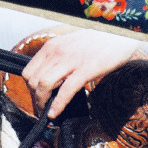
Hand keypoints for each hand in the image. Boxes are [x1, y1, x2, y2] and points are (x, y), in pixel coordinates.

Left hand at [22, 29, 140, 118]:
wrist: (119, 33)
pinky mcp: (86, 69)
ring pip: (44, 85)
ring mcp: (70, 61)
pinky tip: (56, 114)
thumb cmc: (98, 40)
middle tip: (41, 109)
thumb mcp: (71, 45)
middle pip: (33, 81)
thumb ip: (59, 59)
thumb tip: (53, 78)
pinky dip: (58, 105)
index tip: (36, 98)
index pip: (29, 71)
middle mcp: (57, 52)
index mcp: (52, 46)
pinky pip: (66, 90)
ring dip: (42, 104)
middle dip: (35, 99)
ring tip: (47, 113)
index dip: (30, 89)